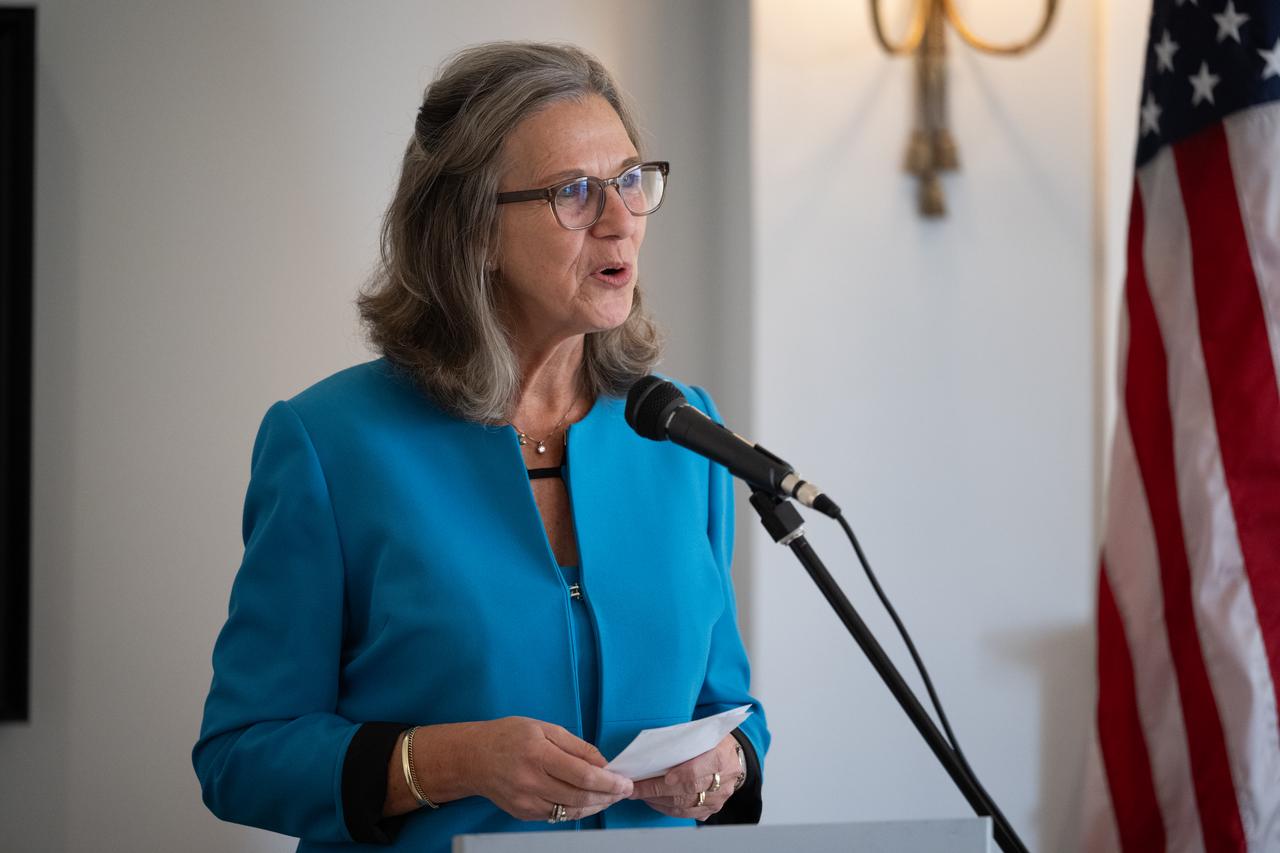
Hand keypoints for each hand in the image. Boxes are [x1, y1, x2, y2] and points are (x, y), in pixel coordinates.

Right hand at [466, 717, 633, 821]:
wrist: (472, 758)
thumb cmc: (508, 737)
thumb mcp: (543, 728)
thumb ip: (576, 746)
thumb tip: (602, 762)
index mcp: (538, 755)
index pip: (582, 776)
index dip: (609, 782)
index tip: (625, 782)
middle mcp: (531, 782)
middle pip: (579, 797)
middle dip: (608, 796)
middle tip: (623, 791)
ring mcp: (526, 802)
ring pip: (570, 811)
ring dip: (595, 806)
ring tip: (609, 797)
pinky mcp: (523, 813)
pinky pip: (557, 816)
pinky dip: (576, 810)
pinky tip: (586, 801)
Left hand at [628, 734, 739, 819]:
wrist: (734, 756)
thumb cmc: (714, 741)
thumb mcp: (705, 732)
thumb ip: (684, 740)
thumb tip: (653, 748)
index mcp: (721, 756)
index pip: (698, 771)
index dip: (679, 775)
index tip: (658, 777)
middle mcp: (723, 781)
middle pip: (687, 791)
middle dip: (656, 790)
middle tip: (635, 788)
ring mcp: (719, 797)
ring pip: (686, 805)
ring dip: (658, 801)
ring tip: (640, 794)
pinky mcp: (713, 808)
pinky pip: (688, 814)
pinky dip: (668, 809)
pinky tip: (654, 801)